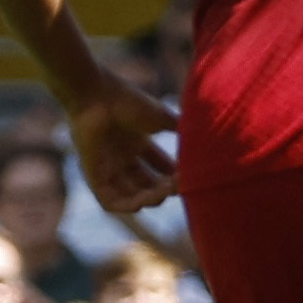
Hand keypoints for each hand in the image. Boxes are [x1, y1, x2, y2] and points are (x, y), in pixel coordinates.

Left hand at [66, 70, 181, 214]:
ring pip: (130, 196)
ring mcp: (107, 166)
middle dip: (164, 189)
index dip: (175, 174)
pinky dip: (127, 207)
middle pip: (146, 184)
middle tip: (176, 185)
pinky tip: (143, 201)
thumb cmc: (126, 102)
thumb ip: (182, 129)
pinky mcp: (92, 176)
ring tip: (163, 192)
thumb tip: (209, 137)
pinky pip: (109, 202)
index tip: (189, 175)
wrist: (95, 95)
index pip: (159, 166)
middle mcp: (121, 156)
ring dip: (149, 200)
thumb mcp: (162, 117)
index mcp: (135, 141)